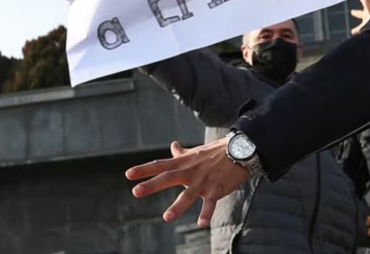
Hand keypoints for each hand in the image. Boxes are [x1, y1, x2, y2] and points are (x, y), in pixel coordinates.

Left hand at [125, 139, 249, 226]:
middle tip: (136, 192)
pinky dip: (206, 213)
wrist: (241, 150)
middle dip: (152, 185)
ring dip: (178, 206)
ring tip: (167, 218)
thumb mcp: (197, 151)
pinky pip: (210, 203)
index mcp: (184, 163)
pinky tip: (202, 224)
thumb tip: (173, 145)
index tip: (128, 175)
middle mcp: (191, 172)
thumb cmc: (217, 152)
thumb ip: (182, 152)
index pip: (161, 165)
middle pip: (168, 177)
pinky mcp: (216, 189)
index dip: (144, 170)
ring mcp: (203, 181)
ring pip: (188, 194)